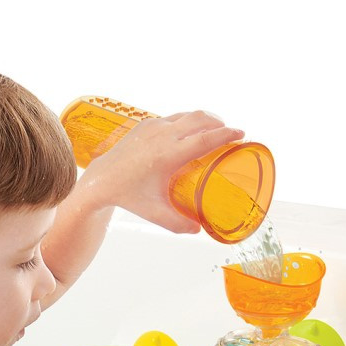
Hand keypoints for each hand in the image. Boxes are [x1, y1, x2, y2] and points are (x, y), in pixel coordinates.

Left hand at [77, 110, 245, 233]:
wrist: (103, 180)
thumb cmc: (130, 197)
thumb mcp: (155, 214)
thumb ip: (179, 224)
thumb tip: (200, 230)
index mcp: (168, 155)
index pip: (204, 139)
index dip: (226, 135)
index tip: (242, 134)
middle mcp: (162, 136)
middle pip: (200, 120)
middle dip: (219, 123)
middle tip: (232, 133)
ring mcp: (154, 127)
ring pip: (188, 115)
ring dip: (205, 119)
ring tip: (216, 129)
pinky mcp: (147, 124)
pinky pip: (174, 118)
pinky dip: (188, 121)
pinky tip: (191, 131)